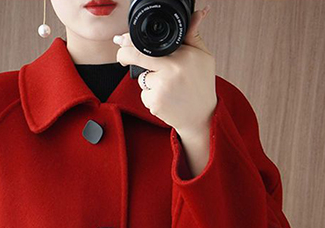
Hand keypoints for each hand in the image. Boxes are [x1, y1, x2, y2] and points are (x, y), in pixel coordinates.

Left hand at [113, 5, 215, 137]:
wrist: (202, 116)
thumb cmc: (202, 85)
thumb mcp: (203, 56)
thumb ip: (193, 35)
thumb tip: (197, 13)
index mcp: (182, 55)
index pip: (149, 44)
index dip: (131, 40)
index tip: (121, 39)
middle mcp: (171, 70)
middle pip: (136, 57)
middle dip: (123, 54)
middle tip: (121, 55)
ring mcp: (161, 87)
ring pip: (141, 78)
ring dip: (148, 80)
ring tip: (168, 86)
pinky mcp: (154, 102)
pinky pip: (144, 94)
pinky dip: (151, 96)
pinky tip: (165, 98)